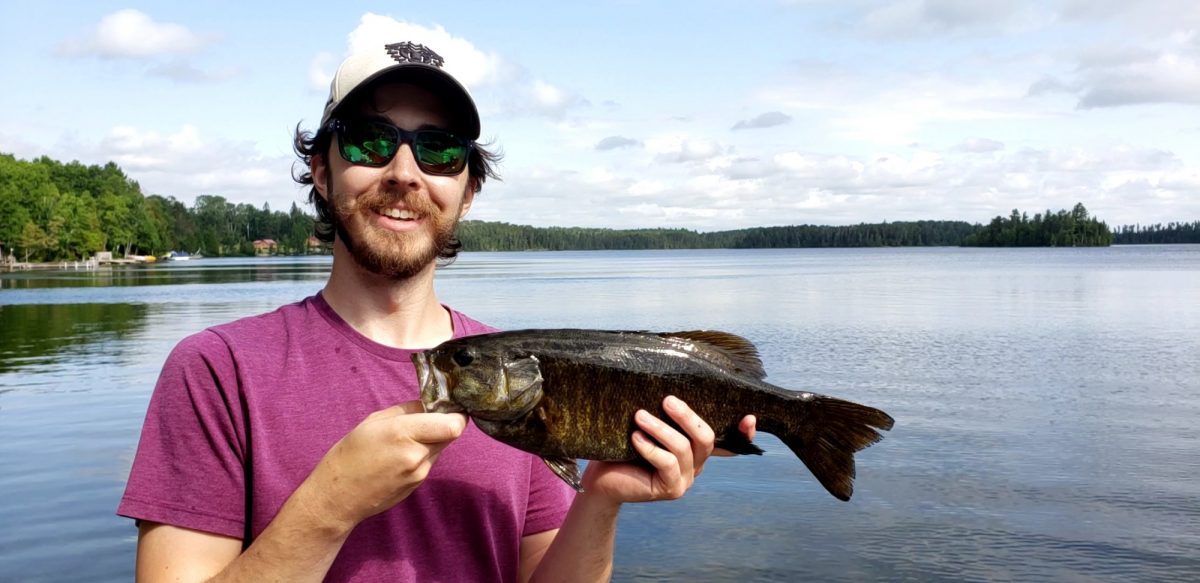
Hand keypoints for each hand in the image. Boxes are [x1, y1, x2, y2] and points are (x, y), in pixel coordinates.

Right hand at [296, 400, 466, 530]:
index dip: (456, 415)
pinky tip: (399, 458)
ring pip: (440, 449)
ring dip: (432, 441)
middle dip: (444, 425)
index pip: (452, 425)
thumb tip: (429, 405)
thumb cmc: (350, 454)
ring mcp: (419, 474)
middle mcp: (416, 455)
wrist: (338, 496)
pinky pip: (428, 463)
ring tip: (405, 441)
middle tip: (428, 419)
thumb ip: (407, 410)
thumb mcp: (374, 422)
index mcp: (403, 433)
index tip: (450, 407)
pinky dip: (421, 455)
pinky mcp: (417, 485)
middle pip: (450, 435)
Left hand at [580, 396, 754, 503]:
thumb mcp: (647, 425)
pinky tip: (635, 438)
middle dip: (687, 417)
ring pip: (684, 448)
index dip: (743, 432)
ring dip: (661, 429)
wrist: (603, 478)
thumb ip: (665, 413)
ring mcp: (686, 479)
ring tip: (639, 416)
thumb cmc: (624, 446)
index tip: (749, 417)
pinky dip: (650, 447)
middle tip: (667, 400)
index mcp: (696, 448)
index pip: (729, 441)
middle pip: (706, 437)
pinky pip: (666, 463)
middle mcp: (697, 464)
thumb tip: (670, 386)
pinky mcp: (672, 489)